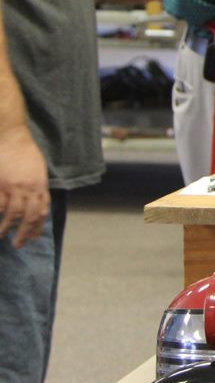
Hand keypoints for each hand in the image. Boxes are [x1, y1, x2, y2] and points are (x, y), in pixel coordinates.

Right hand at [0, 130, 49, 247]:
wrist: (12, 138)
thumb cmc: (26, 152)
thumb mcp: (38, 170)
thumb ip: (38, 186)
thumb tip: (38, 202)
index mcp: (41, 186)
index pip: (42, 210)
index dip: (38, 226)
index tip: (33, 237)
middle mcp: (30, 188)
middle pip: (30, 216)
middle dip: (25, 232)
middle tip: (19, 244)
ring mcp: (14, 187)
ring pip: (13, 213)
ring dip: (7, 227)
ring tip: (2, 236)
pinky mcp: (1, 184)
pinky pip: (0, 204)